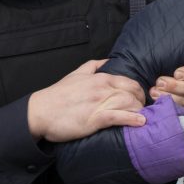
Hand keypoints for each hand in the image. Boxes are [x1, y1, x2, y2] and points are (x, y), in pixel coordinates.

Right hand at [27, 59, 145, 142]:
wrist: (41, 111)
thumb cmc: (58, 94)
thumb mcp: (76, 73)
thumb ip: (94, 65)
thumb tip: (108, 61)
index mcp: (101, 78)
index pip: (129, 82)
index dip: (138, 91)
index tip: (140, 98)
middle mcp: (103, 88)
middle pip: (133, 92)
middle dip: (141, 101)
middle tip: (143, 109)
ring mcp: (100, 103)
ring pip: (129, 103)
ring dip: (139, 110)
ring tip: (143, 117)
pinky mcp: (95, 118)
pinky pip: (119, 117)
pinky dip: (132, 119)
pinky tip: (140, 122)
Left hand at [150, 63, 183, 112]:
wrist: (154, 85)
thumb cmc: (161, 69)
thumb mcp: (168, 61)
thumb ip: (171, 58)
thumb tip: (168, 50)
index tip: (176, 73)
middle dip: (176, 86)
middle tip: (160, 82)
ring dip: (170, 97)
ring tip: (155, 92)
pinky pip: (182, 112)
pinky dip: (169, 107)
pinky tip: (158, 102)